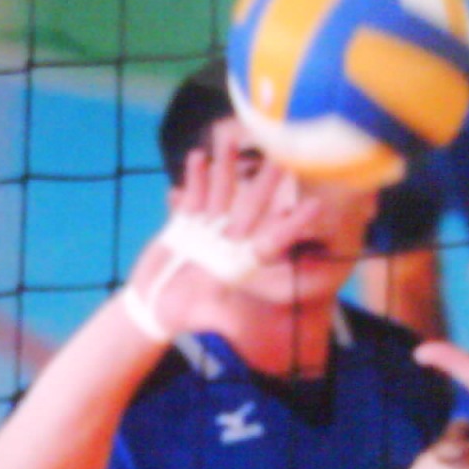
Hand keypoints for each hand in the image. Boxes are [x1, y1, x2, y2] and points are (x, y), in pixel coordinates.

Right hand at [122, 122, 319, 339]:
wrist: (154, 306)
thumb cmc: (182, 315)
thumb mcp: (206, 316)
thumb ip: (224, 316)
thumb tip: (238, 327)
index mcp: (242, 263)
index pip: (274, 240)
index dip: (294, 224)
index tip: (314, 205)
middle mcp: (230, 242)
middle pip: (252, 207)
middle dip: (266, 183)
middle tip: (283, 157)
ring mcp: (207, 229)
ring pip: (221, 193)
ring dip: (227, 168)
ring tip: (233, 140)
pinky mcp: (184, 223)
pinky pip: (193, 196)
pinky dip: (194, 179)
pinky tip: (198, 157)